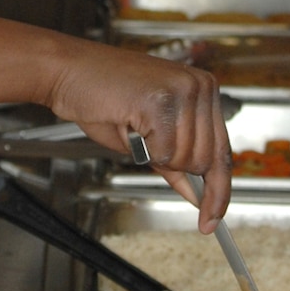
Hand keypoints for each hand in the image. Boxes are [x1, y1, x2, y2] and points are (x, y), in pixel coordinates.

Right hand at [46, 41, 230, 230]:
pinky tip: (129, 124)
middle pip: (205, 160)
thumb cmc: (101, 94)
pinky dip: (142, 150)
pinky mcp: (162, 101)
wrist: (67, 72)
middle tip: (144, 143)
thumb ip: (176, 162)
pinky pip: (163, 152)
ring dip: (153, 155)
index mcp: (203, 89)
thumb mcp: (147, 132)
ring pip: (184, 159)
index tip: (212, 219)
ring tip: (133, 126)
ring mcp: (183, 91)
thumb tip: (197, 194)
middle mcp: (199, 87)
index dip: (218, 190)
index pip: (222, 150)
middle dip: (172, 166)